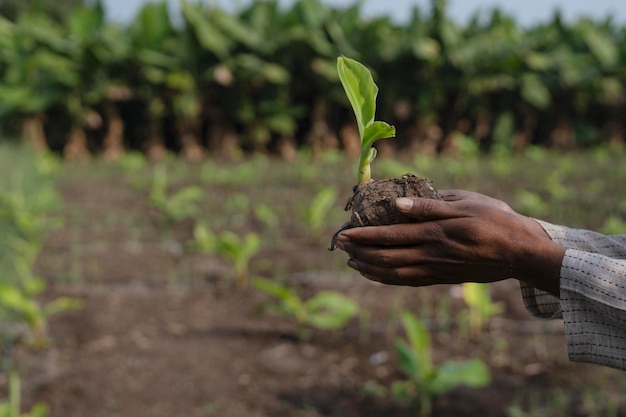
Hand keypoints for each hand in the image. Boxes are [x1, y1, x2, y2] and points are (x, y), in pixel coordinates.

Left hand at [335, 190, 563, 295]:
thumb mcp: (466, 204)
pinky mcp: (442, 278)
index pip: (389, 235)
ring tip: (352, 262)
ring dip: (369, 268)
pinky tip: (376, 275)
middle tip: (340, 245)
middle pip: (385, 257)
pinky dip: (387, 279)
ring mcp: (435, 270)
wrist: (520, 253)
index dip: (363, 236)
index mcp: (434, 233)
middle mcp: (430, 255)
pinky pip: (408, 281)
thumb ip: (429, 205)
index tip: (344, 233)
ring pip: (393, 273)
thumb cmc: (495, 221)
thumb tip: (397, 204)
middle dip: (359, 252)